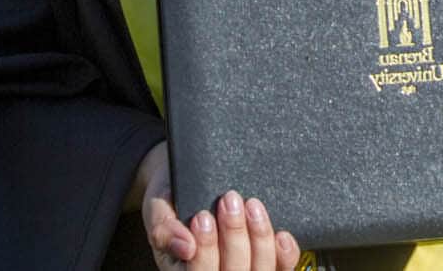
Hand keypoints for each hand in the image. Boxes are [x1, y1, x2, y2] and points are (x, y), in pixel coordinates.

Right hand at [135, 147, 298, 270]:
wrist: (186, 180)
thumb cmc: (170, 199)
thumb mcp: (157, 210)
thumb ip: (164, 229)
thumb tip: (186, 247)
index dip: (205, 252)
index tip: (202, 217)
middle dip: (234, 236)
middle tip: (229, 200)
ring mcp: (243, 268)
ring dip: (260, 238)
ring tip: (251, 205)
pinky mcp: (265, 260)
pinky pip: (282, 268)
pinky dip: (285, 254)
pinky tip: (281, 235)